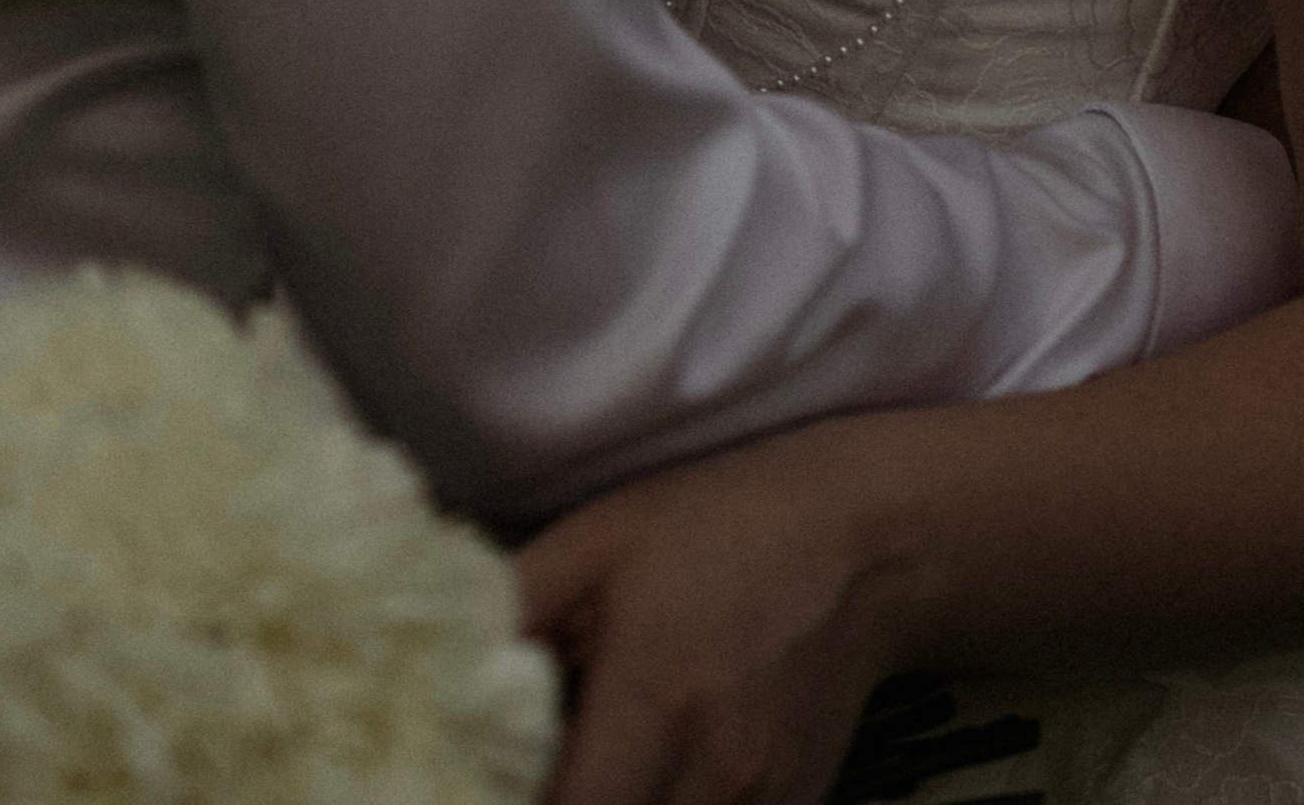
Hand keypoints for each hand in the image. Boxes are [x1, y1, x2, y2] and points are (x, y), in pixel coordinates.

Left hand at [516, 421, 916, 804]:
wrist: (868, 542)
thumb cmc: (719, 525)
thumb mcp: (599, 541)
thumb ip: (510, 611)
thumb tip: (436, 674)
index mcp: (656, 702)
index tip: (488, 782)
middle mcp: (714, 776)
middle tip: (538, 773)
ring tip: (592, 771)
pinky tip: (646, 778)